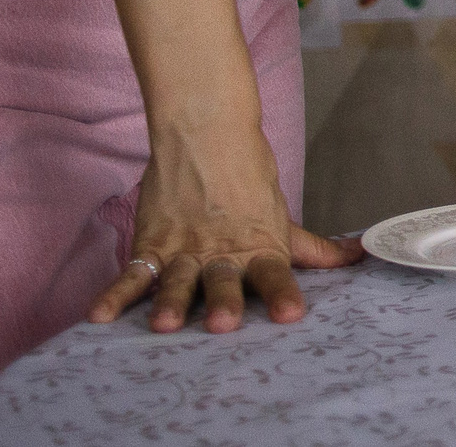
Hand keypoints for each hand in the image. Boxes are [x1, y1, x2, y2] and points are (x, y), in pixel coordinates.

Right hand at [86, 123, 361, 333]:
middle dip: (223, 301)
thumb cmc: (247, 177)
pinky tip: (99, 316)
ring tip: (164, 324)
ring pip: (177, 279)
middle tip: (223, 323)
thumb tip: (356, 256)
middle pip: (222, 279)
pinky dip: (114, 294)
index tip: (293, 315)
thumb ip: (311, 247)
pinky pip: (131, 274)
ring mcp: (183, 249)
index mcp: (258, 245)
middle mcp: (221, 251)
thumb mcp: (279, 216)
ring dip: (171, 301)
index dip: (283, 293)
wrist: (206, 132)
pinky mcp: (151, 244)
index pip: (276, 272)